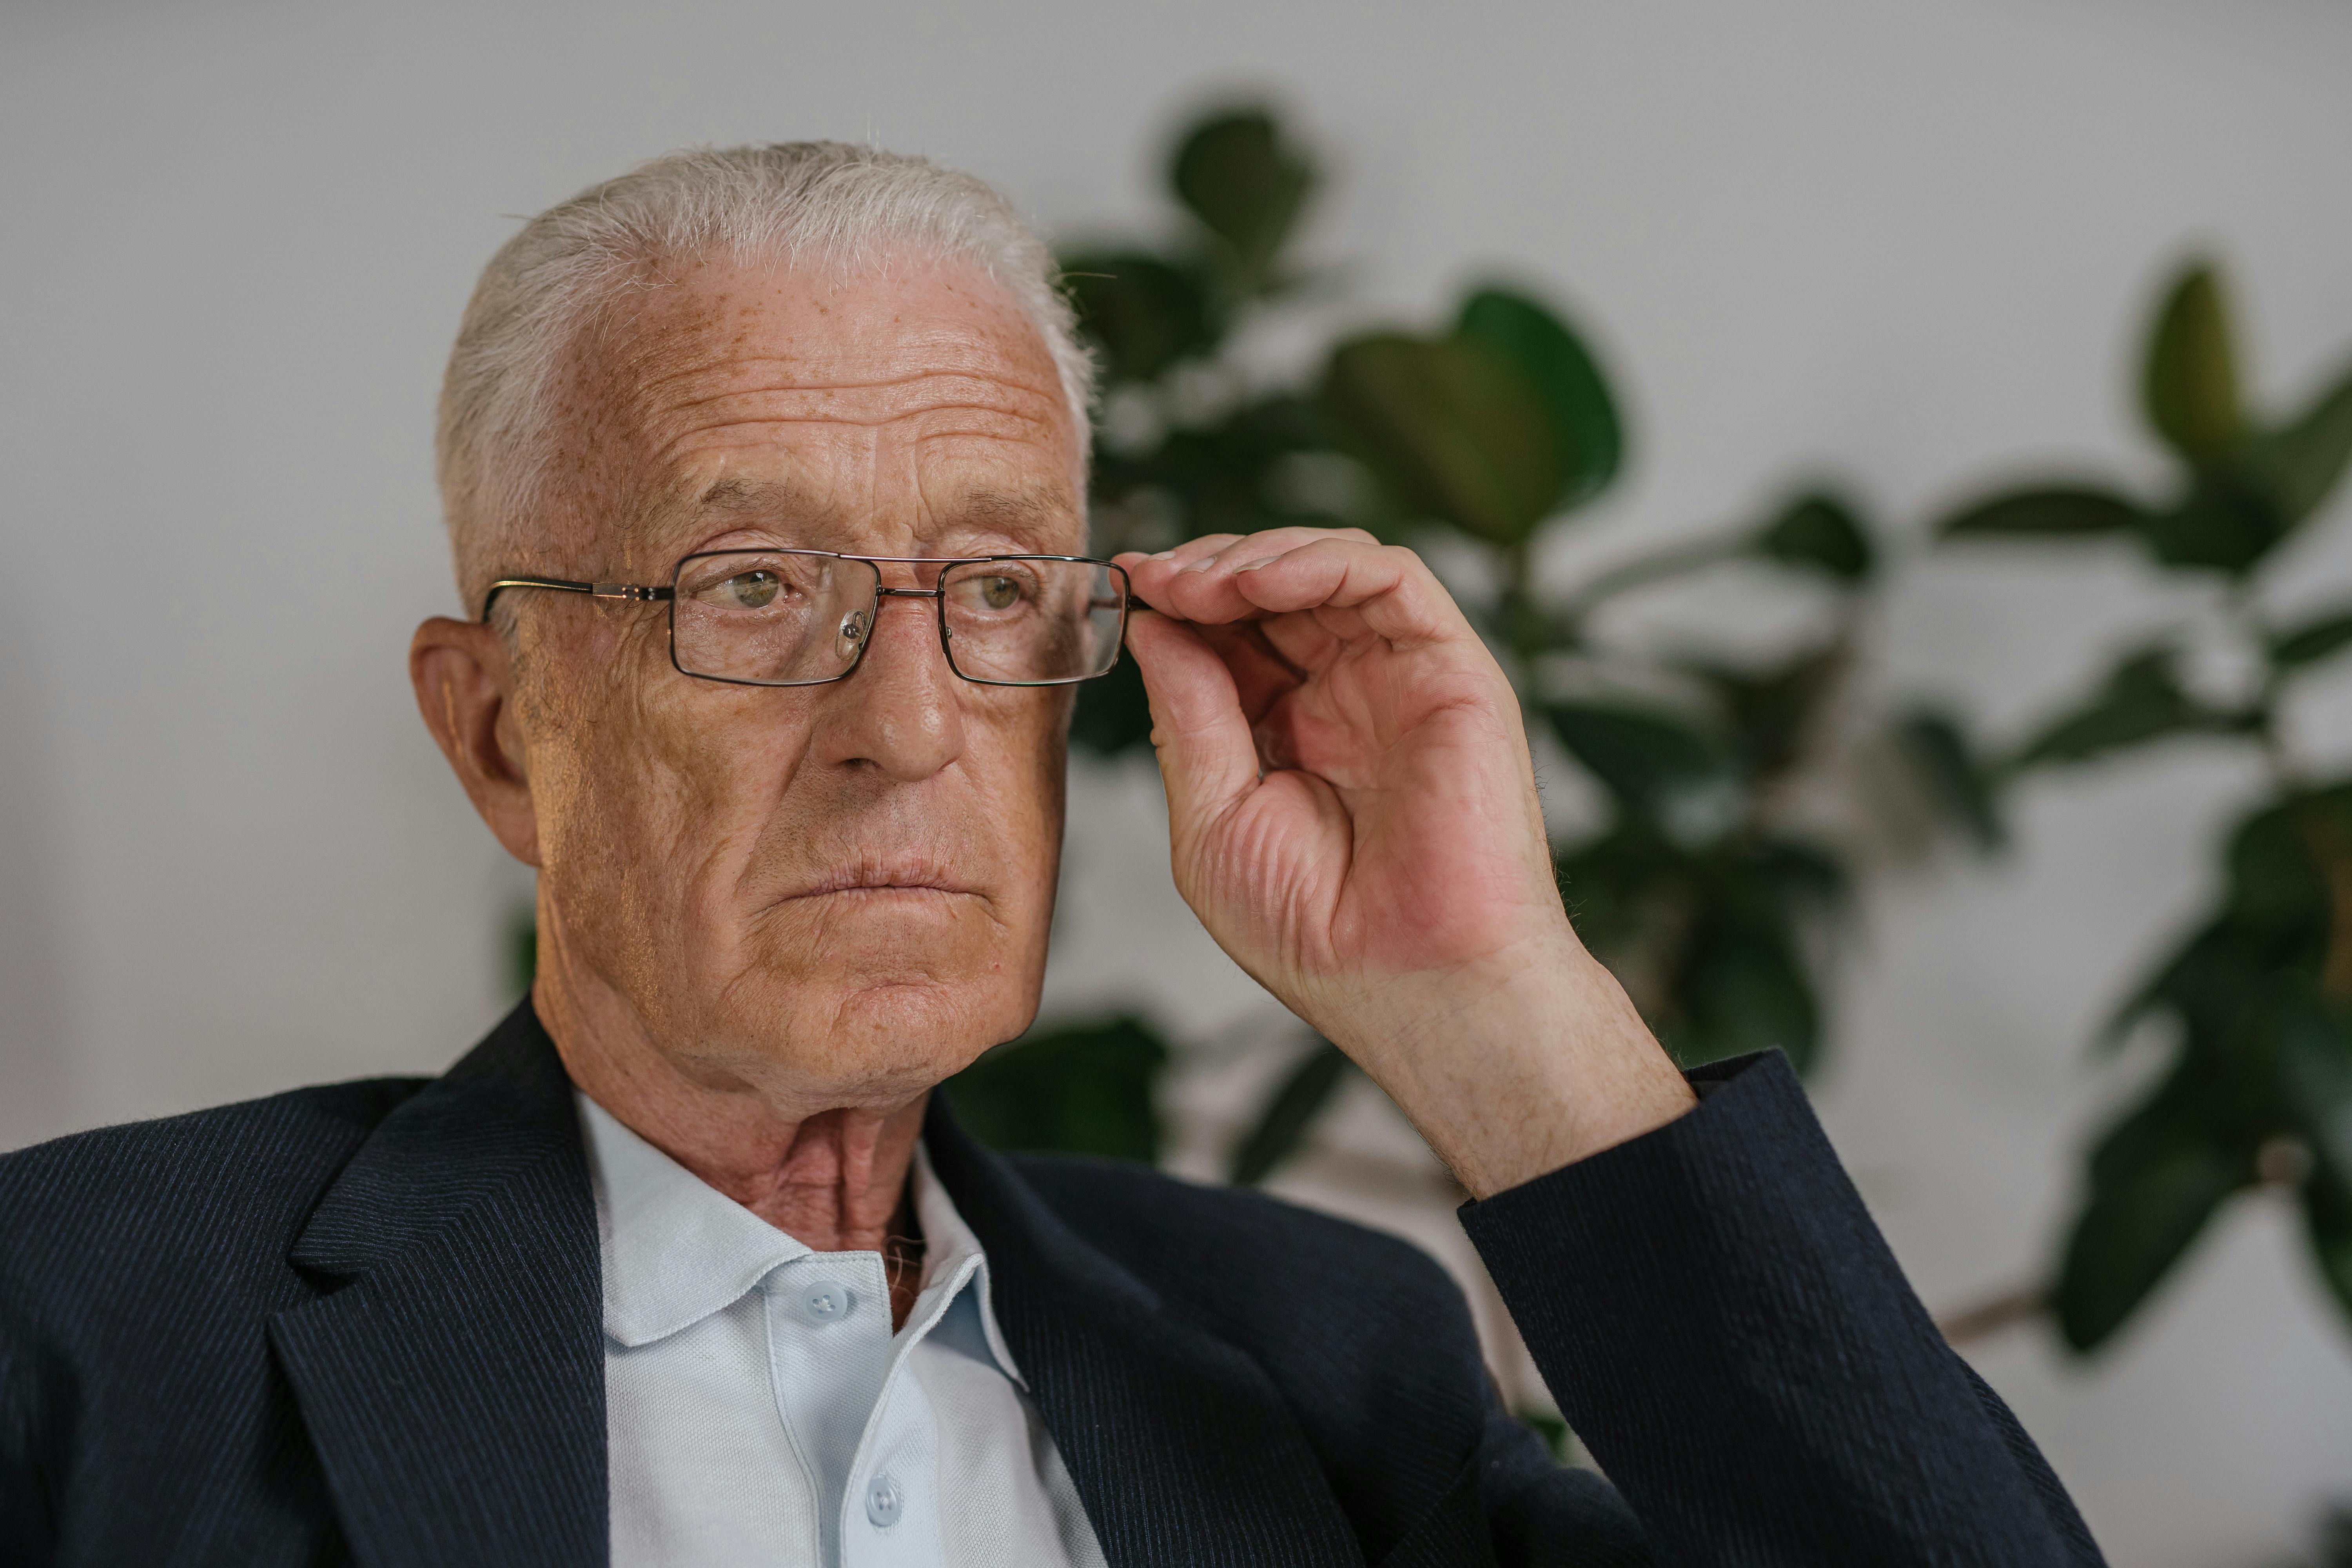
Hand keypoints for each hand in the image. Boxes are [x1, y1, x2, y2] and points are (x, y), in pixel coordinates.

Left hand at [1116, 529, 1693, 1194]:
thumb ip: (1188, 716)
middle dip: (1206, 568)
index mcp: (1287, 733)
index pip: (1231, 634)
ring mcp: (1398, 679)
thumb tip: (1153, 626)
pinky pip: (1391, 580)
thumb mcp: (1211, 820)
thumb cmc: (1319, 934)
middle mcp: (1345, 696)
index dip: (1177, 600)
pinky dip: (1321, 562)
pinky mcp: (1452, 669)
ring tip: (1196, 581)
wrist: (1410, 984)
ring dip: (1254, 556)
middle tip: (1153, 577)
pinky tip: (1259, 581)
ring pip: (1330, 567)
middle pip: (1275, 588)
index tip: (1126, 583)